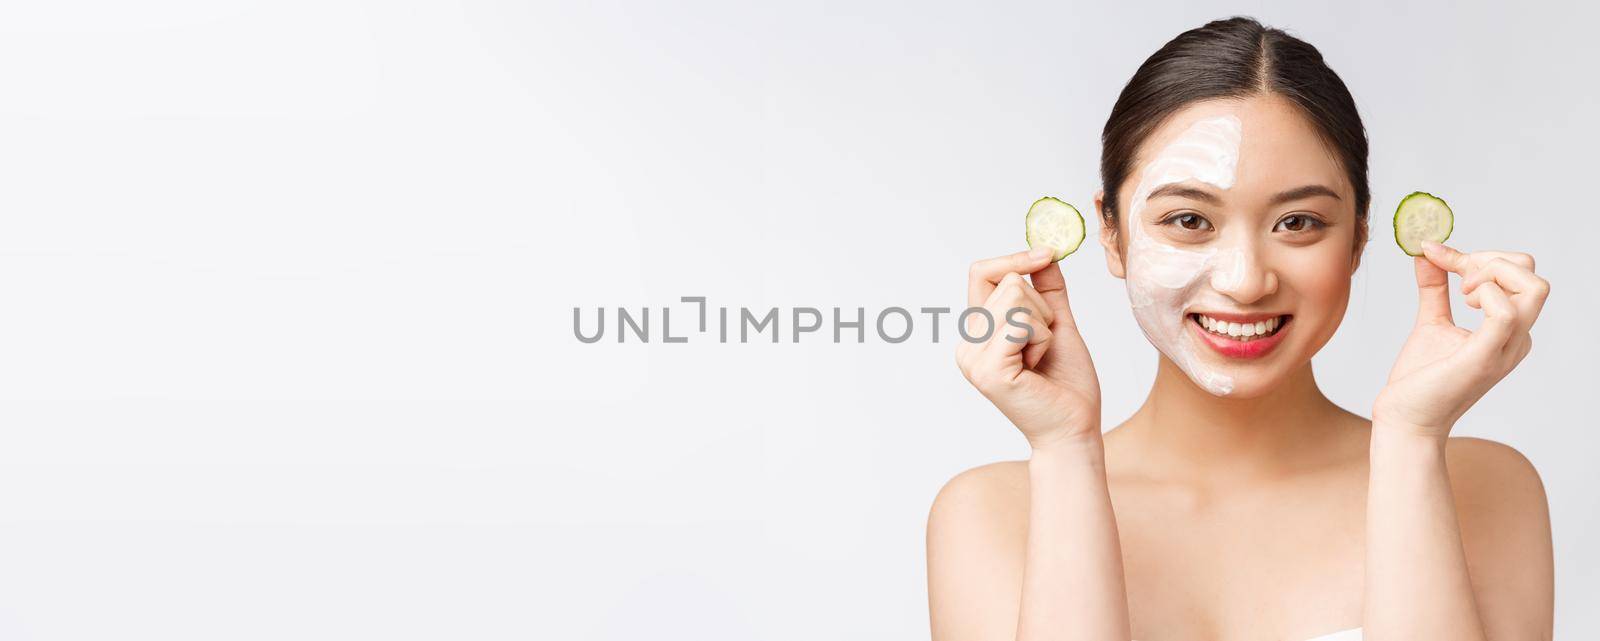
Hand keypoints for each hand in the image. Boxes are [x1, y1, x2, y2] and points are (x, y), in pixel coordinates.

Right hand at [955, 247, 1101, 448]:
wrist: (1075, 429)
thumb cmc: (1066, 384)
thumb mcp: (1057, 325)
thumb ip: (1048, 290)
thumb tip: (1046, 252)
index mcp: (978, 333)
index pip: (982, 273)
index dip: (1013, 259)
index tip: (1046, 253)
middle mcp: (968, 344)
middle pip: (1006, 282)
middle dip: (1040, 307)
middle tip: (1043, 345)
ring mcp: (973, 358)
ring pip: (1016, 299)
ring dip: (1043, 325)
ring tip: (1040, 357)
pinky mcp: (988, 369)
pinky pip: (1021, 323)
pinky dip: (1042, 339)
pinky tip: (1038, 366)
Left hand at [1374, 241, 1549, 438]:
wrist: (1406, 419)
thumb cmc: (1422, 378)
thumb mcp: (1432, 321)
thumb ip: (1435, 287)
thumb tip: (1427, 253)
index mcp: (1510, 330)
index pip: (1519, 275)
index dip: (1478, 256)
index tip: (1437, 256)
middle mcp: (1516, 339)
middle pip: (1533, 276)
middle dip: (1491, 260)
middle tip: (1456, 279)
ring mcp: (1505, 348)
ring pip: (1533, 288)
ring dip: (1490, 273)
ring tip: (1460, 292)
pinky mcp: (1483, 357)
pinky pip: (1503, 312)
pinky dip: (1483, 294)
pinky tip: (1461, 302)